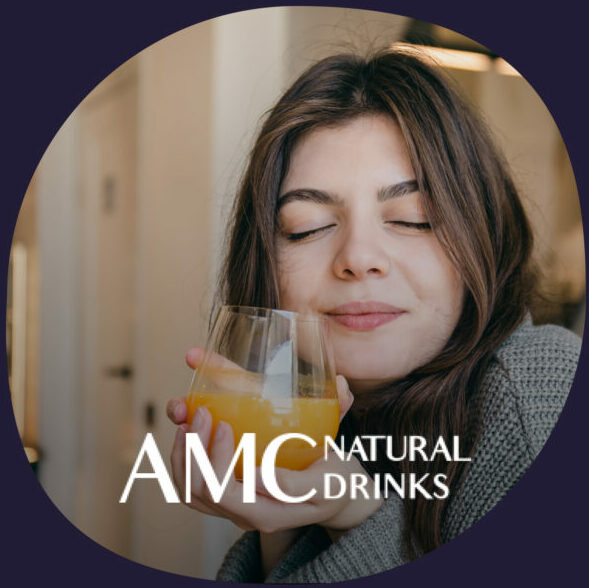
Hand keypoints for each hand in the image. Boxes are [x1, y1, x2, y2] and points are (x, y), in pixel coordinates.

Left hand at [167, 347, 379, 533]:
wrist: (338, 492)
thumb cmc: (336, 481)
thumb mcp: (328, 481)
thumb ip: (298, 483)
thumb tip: (260, 475)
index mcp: (266, 513)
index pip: (223, 493)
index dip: (216, 460)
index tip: (225, 425)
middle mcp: (244, 514)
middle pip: (199, 491)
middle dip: (195, 449)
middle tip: (203, 413)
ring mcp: (234, 507)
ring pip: (190, 491)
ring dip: (183, 454)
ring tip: (188, 419)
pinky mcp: (230, 494)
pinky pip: (193, 485)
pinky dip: (183, 459)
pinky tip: (187, 430)